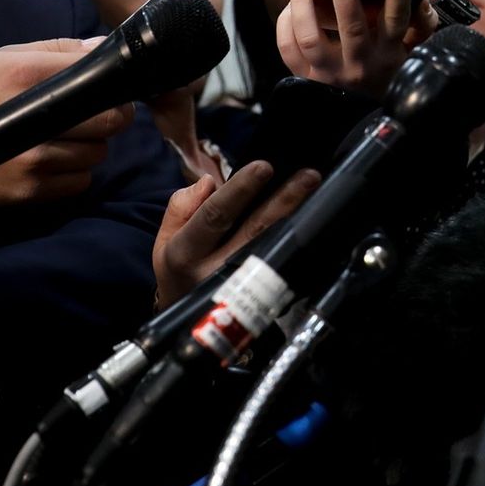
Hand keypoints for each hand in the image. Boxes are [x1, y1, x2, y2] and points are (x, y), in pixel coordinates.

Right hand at [0, 39, 133, 203]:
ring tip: (67, 137)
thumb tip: (100, 46)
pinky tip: (53, 160)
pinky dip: (76, 172)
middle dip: (111, 117)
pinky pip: (80, 182)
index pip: (99, 81)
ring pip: (98, 154)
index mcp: (27, 77)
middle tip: (95, 115)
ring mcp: (33, 160)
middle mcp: (35, 121)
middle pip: (111, 121)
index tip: (113, 89)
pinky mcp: (28, 190)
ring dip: (92, 146)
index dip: (115, 85)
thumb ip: (53, 50)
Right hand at [152, 162, 320, 309]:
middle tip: (309, 177)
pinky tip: (318, 223)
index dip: (240, 191)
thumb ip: (183, 207)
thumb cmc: (179, 269)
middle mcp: (217, 270)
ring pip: (276, 248)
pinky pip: (285, 264)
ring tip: (320, 194)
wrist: (187, 318)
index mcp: (186, 253)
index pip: (214, 215)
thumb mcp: (165, 240)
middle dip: (283, 201)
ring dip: (299, 218)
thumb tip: (209, 181)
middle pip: (255, 232)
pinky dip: (300, 242)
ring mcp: (243, 286)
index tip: (263, 167)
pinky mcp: (263, 294)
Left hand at [277, 0, 427, 98]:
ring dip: (303, 4)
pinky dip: (286, 22)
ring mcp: (330, 73)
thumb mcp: (409, 51)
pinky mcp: (306, 78)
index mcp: (388, 54)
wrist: (362, 117)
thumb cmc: (386, 74)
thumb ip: (421, 22)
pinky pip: (288, 48)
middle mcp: (360, 64)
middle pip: (352, 27)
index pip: (396, 22)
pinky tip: (292, 5)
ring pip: (311, 37)